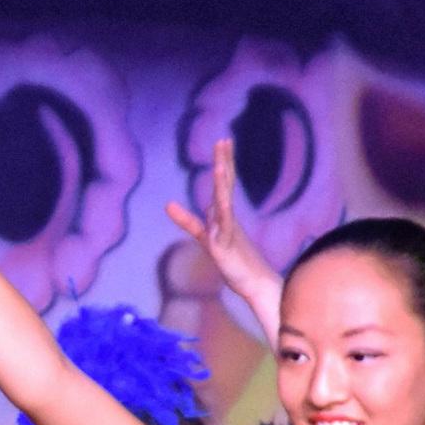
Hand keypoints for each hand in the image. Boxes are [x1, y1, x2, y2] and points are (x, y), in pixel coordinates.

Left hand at [163, 136, 282, 339]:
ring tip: (221, 164)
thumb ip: (187, 220)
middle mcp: (228, 218)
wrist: (256, 284)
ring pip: (225, 203)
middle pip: (225, 186)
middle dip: (224, 163)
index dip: (223, 162)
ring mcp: (228, 231)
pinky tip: (219, 202)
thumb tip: (168, 204)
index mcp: (224, 214)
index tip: (223, 141)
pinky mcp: (226, 247)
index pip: (223, 183)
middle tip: (224, 140)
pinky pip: (224, 228)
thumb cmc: (234, 261)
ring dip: (223, 184)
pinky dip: (221, 214)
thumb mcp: (204, 237)